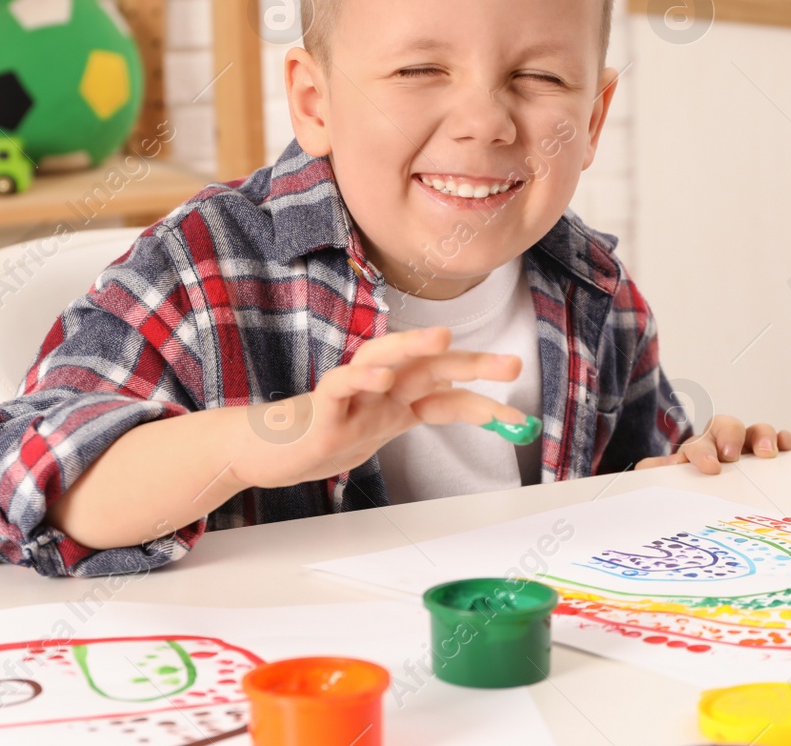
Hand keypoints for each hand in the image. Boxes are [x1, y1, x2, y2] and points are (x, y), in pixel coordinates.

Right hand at [230, 326, 523, 489]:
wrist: (272, 451)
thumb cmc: (329, 433)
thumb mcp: (385, 430)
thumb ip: (423, 415)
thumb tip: (484, 409)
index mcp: (397, 396)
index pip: (446, 391)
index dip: (482, 401)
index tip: (518, 418)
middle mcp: (379, 388)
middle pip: (427, 366)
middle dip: (470, 363)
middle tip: (511, 363)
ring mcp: (351, 395)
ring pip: (381, 359)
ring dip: (410, 346)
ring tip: (441, 338)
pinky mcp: (322, 409)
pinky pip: (339, 386)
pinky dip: (359, 379)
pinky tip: (379, 380)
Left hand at [635, 416, 790, 474]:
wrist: (701, 493)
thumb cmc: (689, 487)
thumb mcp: (669, 482)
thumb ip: (655, 473)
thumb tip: (648, 468)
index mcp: (696, 450)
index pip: (696, 445)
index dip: (701, 453)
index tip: (709, 467)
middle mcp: (721, 443)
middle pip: (725, 425)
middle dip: (730, 437)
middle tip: (732, 456)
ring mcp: (746, 447)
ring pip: (753, 430)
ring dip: (761, 436)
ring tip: (767, 453)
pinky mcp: (767, 454)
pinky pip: (777, 440)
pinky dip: (782, 439)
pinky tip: (786, 447)